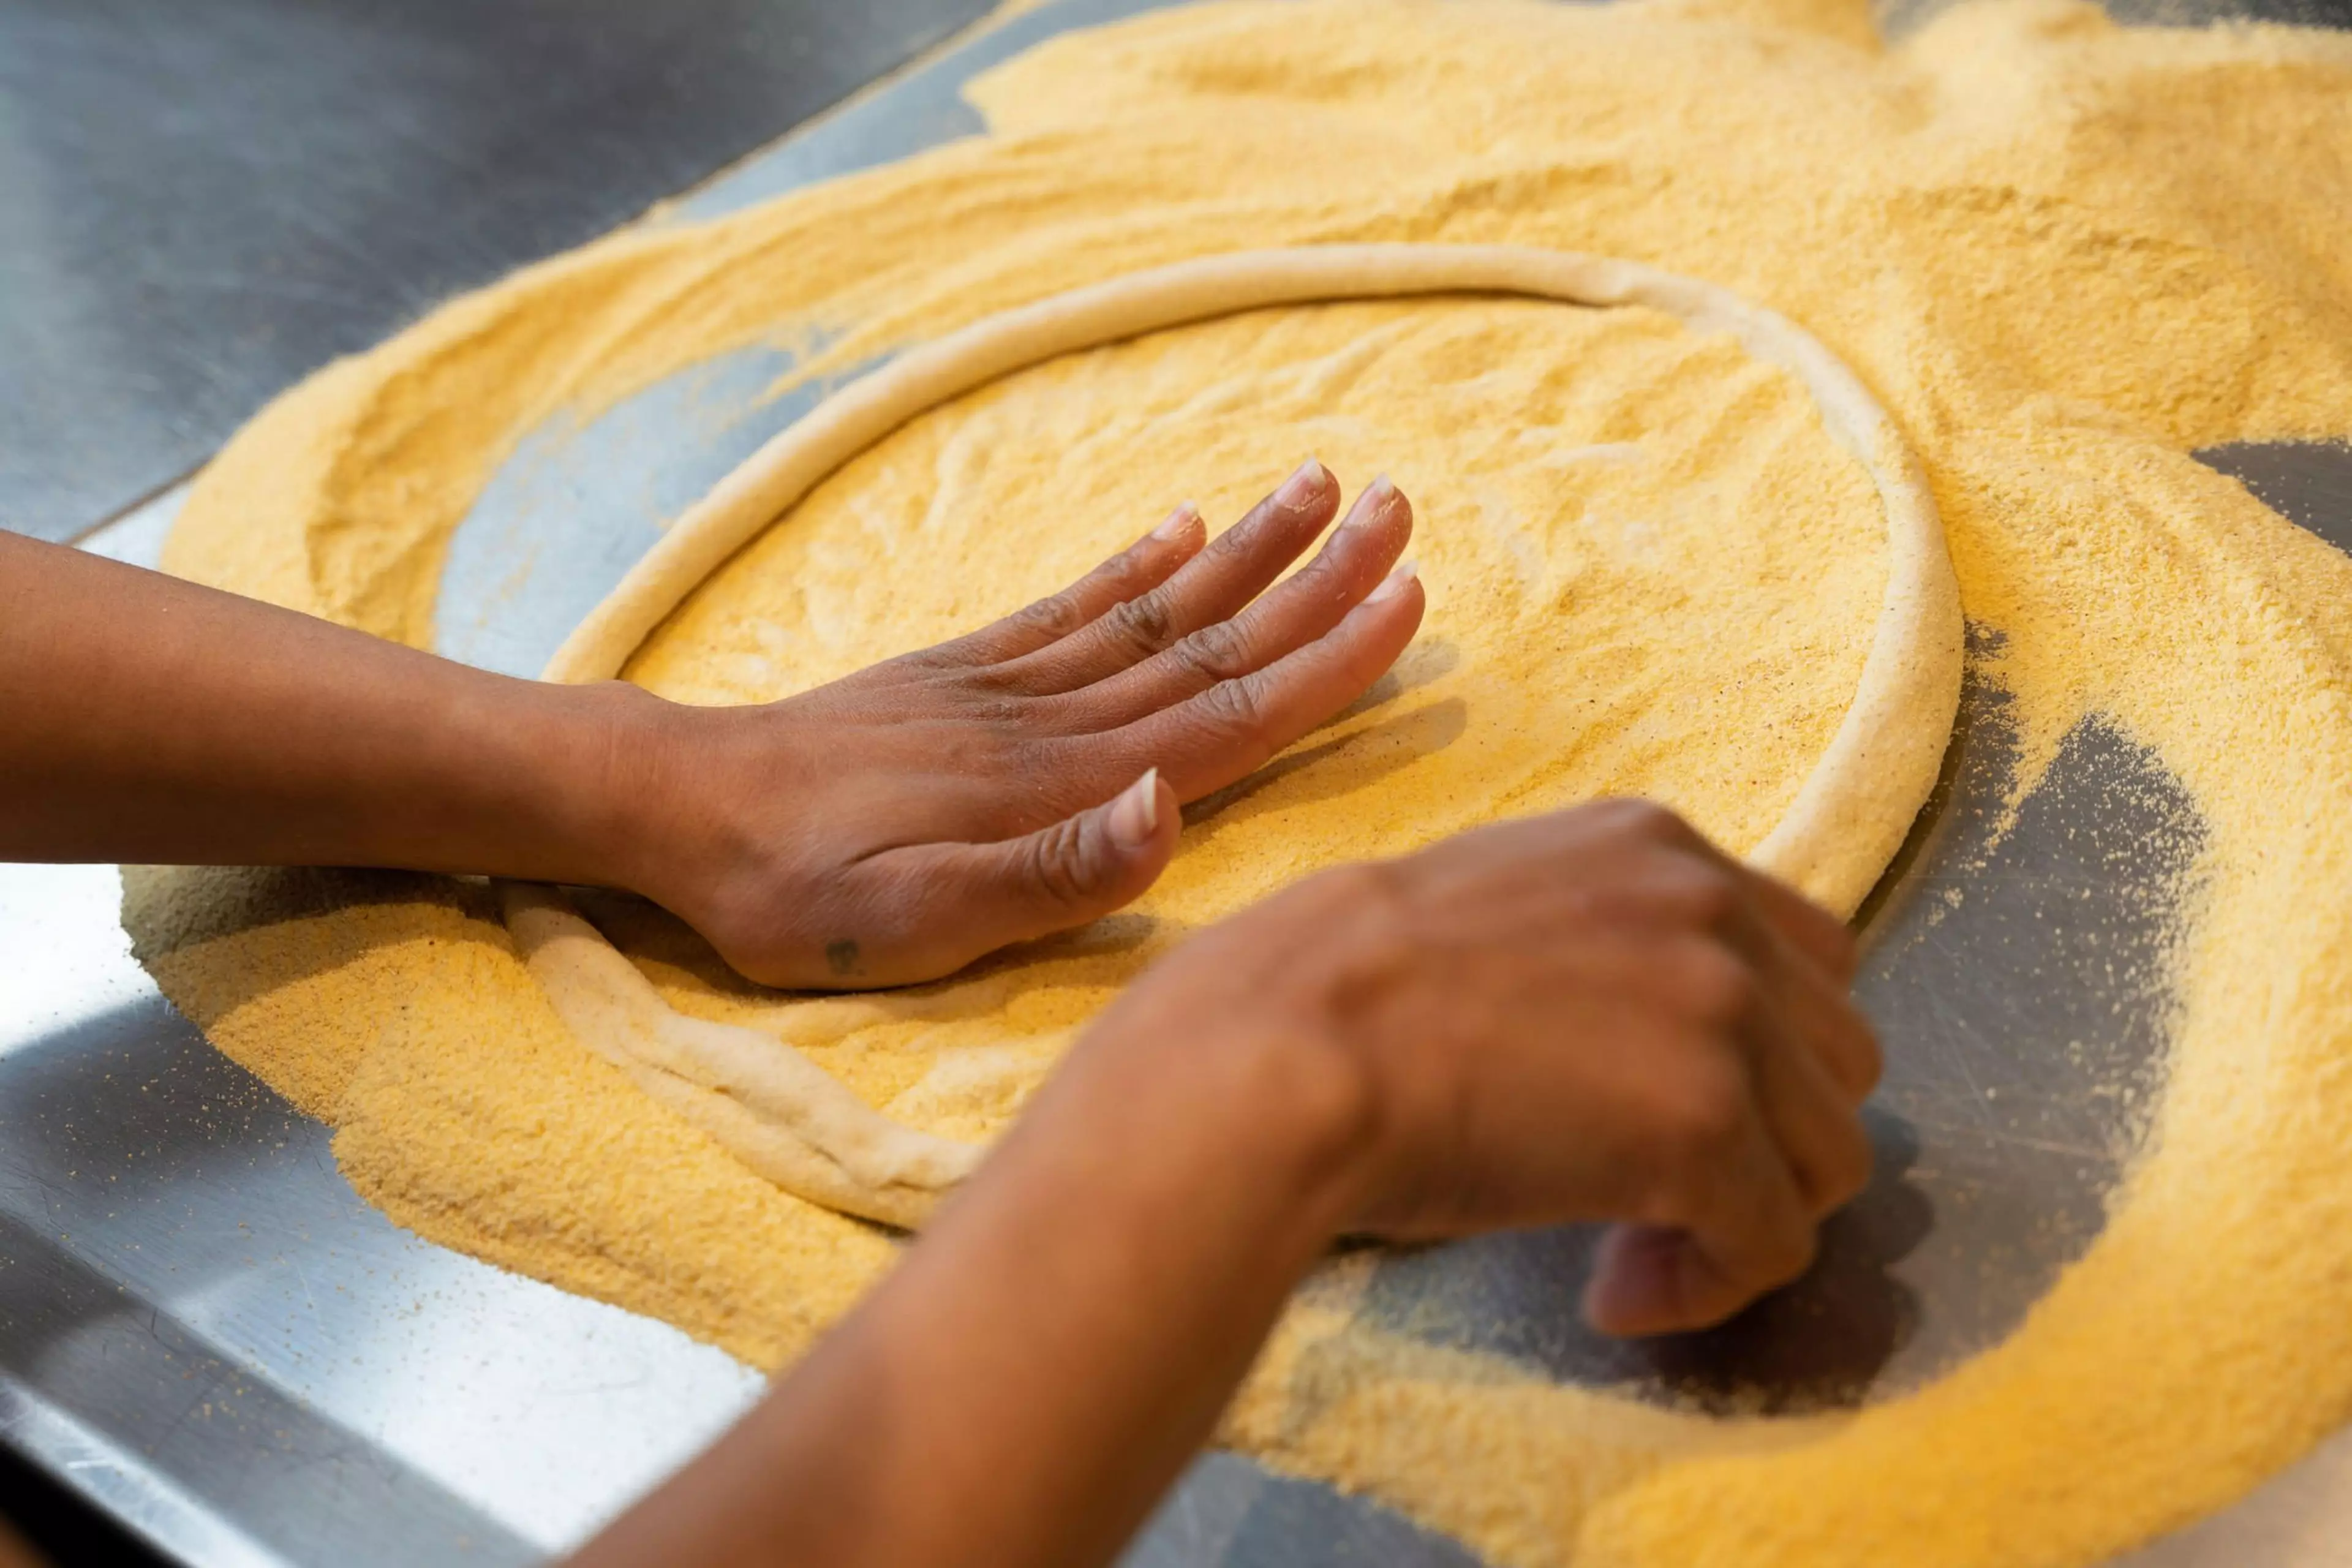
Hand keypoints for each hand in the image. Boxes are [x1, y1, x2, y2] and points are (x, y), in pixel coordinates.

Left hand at [617, 460, 1421, 989]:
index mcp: (1056, 785)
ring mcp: (1002, 686)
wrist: (672, 807)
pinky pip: (1069, 606)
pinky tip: (1183, 524)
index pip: (1224, 716)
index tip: (1409, 596)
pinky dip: (1138, 564)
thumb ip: (1046, 876)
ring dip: (1248, 553)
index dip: (1324, 660)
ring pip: (1156, 609)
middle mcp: (1046, 719)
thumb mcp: (909, 922)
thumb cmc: (788, 891)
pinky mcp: (958, 674)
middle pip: (1211, 643)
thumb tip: (1168, 810)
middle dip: (1316, 580)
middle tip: (1402, 508)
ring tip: (1322, 487)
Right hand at [1083, 800, 1880, 1336]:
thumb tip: (1632, 1045)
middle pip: (1836, 1057)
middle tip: (1650, 1196)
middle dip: (1763, 1139)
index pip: (1803, 959)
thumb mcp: (1493, 912)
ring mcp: (1725, 1013)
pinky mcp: (1710, 1124)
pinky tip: (1613, 1296)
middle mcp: (1714, 910)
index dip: (1755, 1056)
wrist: (1286, 1042)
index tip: (1661, 1114)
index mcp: (1656, 846)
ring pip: (1829, 1156)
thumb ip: (1596, 945)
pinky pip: (1776, 1244)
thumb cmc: (1335, 993)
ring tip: (1629, 1254)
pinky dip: (1707, 1287)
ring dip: (1742, 1219)